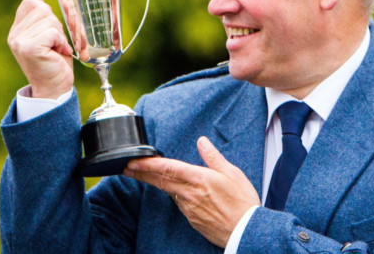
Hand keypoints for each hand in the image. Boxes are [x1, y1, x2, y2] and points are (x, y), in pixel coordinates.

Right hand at [7, 0, 73, 98]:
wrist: (55, 88)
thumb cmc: (55, 62)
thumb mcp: (49, 35)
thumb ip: (41, 17)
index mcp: (17, 29)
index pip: (31, 3)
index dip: (47, 14)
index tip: (51, 33)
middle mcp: (14, 35)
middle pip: (43, 10)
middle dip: (56, 26)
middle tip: (55, 44)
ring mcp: (19, 41)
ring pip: (50, 21)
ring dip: (60, 36)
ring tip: (56, 50)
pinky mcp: (29, 48)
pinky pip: (52, 32)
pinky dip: (61, 42)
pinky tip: (58, 53)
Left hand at [124, 137, 259, 247]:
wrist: (246, 231)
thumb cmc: (242, 202)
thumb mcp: (232, 173)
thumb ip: (213, 157)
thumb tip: (202, 142)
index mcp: (199, 179)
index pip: (168, 169)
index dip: (148, 165)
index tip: (134, 161)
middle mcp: (190, 194)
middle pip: (160, 181)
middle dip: (141, 174)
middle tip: (127, 168)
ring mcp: (189, 208)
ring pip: (169, 192)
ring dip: (155, 183)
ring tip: (144, 175)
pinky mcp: (192, 219)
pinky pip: (179, 204)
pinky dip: (173, 194)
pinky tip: (173, 191)